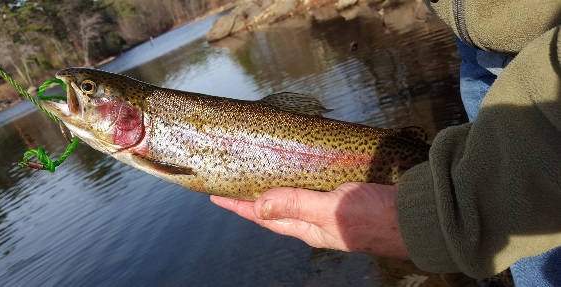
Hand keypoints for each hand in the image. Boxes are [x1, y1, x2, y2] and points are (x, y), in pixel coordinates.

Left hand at [210, 182, 409, 258]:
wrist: (425, 216)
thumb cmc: (380, 217)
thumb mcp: (334, 210)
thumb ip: (296, 204)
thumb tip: (257, 206)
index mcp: (309, 228)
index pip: (264, 216)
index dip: (239, 206)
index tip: (215, 196)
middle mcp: (317, 221)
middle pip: (275, 207)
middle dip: (252, 196)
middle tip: (232, 179)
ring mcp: (333, 209)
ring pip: (294, 197)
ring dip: (274, 186)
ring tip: (256, 173)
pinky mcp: (348, 195)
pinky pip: (315, 187)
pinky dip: (299, 178)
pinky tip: (296, 168)